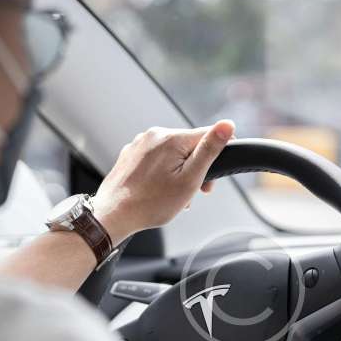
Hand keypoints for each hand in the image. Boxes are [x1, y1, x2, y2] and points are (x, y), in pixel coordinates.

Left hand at [92, 120, 234, 245]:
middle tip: (195, 193)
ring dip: (180, 172)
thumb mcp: (190, 178)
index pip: (207, 134)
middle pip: (189, 145)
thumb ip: (209, 150)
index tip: (215, 176)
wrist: (114, 215)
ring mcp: (140, 144)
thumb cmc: (152, 203)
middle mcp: (154, 135)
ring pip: (172, 154)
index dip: (219, 153)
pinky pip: (156, 159)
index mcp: (171, 138)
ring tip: (175, 196)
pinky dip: (163, 173)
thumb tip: (227, 125)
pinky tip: (160, 191)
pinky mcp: (131, 155)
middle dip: (196, 168)